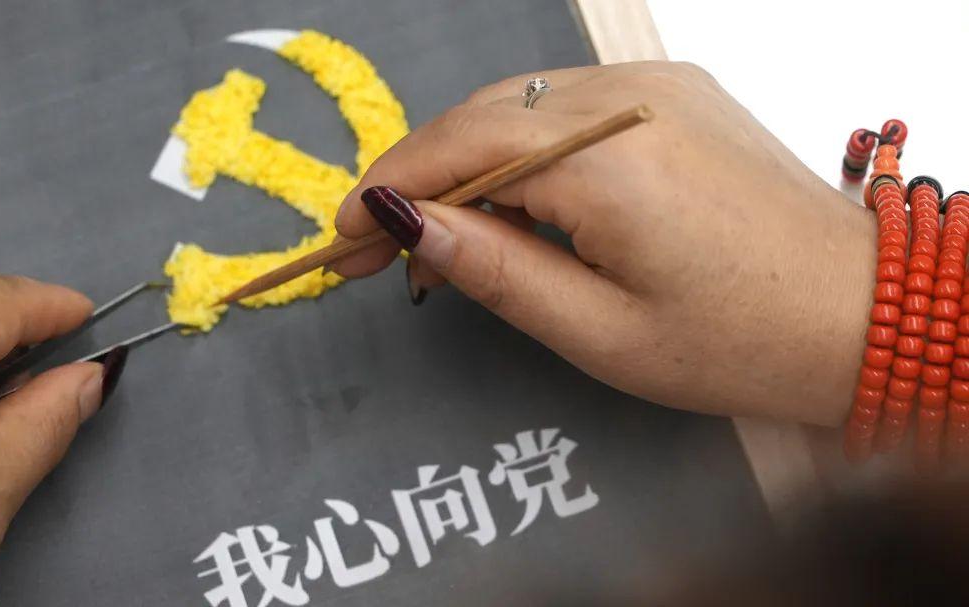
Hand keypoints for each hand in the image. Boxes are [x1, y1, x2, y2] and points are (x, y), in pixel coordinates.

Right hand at [332, 62, 873, 426]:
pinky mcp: (673, 91)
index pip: (458, 152)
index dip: (388, 191)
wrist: (862, 312)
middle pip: (481, 119)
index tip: (340, 236)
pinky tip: (511, 202)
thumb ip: (494, 270)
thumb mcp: (601, 333)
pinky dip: (521, 150)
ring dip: (468, 163)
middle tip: (375, 245)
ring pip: (519, 108)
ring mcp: (655, 85)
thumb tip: (405, 223)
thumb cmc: (739, 342)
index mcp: (608, 161)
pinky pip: (566, 108)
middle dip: (418, 178)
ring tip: (442, 235)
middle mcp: (627, 98)